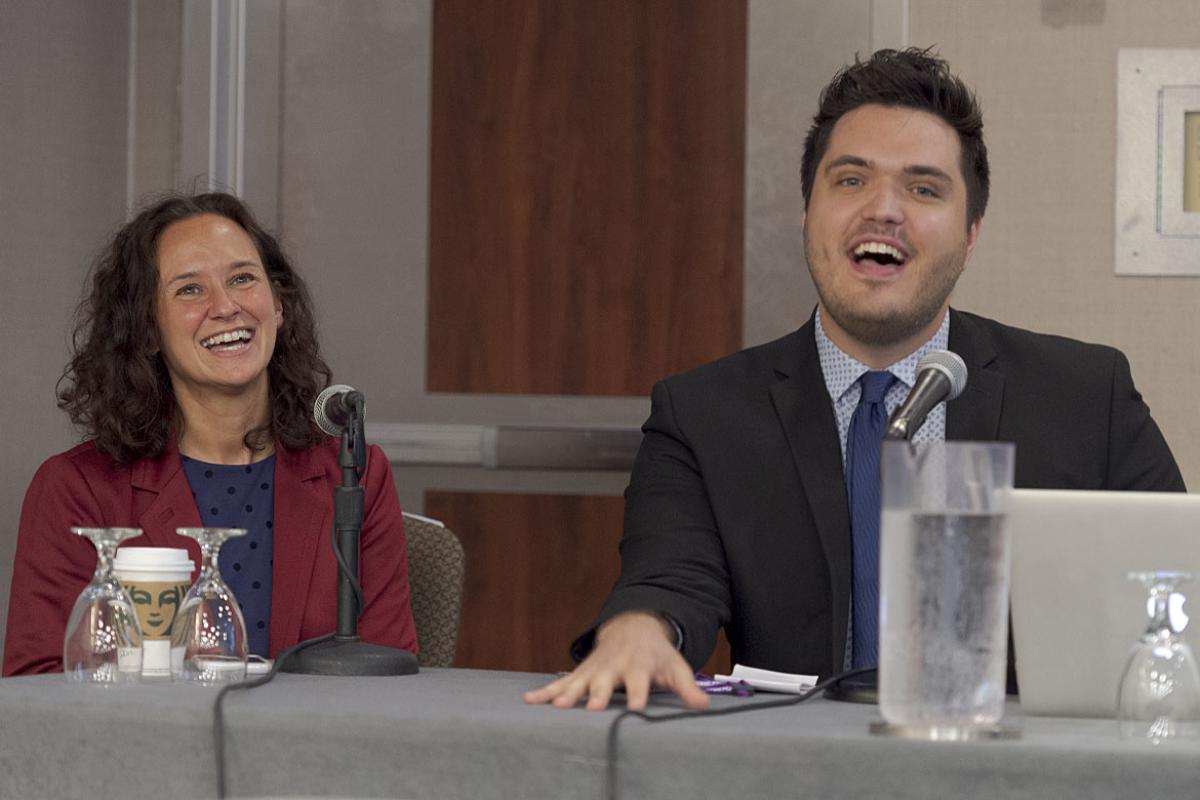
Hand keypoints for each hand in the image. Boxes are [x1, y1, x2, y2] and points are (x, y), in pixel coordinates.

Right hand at [523, 611, 709, 710]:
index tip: (637, 707)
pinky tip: (530, 700)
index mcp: (638, 664)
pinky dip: (546, 690)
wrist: (634, 627)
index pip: (639, 680)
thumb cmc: (656, 654)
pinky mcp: (581, 672)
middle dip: (597, 693)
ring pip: (578, 681)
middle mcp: (613, 666)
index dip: (638, 693)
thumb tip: (703, 705)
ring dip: (568, 692)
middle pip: (605, 681)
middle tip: (592, 707)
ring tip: (557, 705)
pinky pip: (560, 681)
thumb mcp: (675, 667)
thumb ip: (687, 687)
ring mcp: (595, 668)